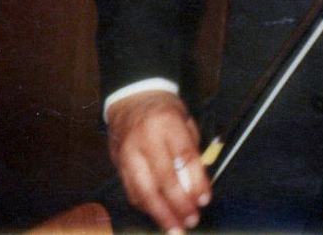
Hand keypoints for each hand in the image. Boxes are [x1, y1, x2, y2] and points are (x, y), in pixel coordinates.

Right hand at [106, 90, 210, 233]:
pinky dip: (146, 207)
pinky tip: (159, 215)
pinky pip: (132, 191)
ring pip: (144, 191)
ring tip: (175, 228)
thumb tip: (198, 186)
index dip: (196, 181)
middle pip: (163, 179)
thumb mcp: (185, 121)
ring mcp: (129, 153)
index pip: (185, 156)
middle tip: (191, 221)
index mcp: (168, 123)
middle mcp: (146, 139)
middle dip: (179, 205)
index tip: (205, 200)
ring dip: (161, 214)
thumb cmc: (165, 112)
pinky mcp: (118, 164)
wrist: (132, 100)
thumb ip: (191, 150)